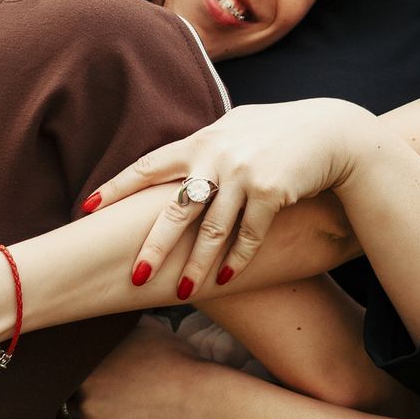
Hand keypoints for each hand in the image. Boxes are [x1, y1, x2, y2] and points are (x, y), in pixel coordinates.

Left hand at [46, 316, 223, 418]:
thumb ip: (130, 323)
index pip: (69, 353)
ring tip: (55, 407)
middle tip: (59, 383)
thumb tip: (121, 313)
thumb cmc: (179, 362)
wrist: (193, 397)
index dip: (67, 358)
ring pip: (64, 405)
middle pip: (63, 379)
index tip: (62, 360)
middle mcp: (87, 374)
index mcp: (97, 349)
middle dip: (63, 380)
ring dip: (62, 405)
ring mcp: (90, 404)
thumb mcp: (154, 329)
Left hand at [90, 99, 375, 301]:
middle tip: (136, 276)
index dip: (117, 187)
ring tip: (184, 292)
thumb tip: (176, 162)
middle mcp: (218, 155)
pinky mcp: (272, 192)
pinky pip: (249, 235)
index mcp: (202, 139)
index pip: (149, 166)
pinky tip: (225, 277)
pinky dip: (237, 259)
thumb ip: (206, 145)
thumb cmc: (281, 131)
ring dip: (197, 265)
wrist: (332, 132)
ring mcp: (245, 174)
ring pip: (212, 230)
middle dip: (154, 246)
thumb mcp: (237, 127)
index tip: (87, 208)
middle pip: (175, 208)